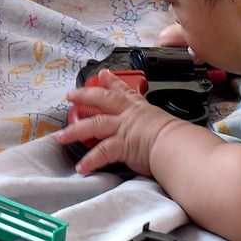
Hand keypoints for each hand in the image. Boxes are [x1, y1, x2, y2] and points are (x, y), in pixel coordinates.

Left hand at [56, 69, 183, 176]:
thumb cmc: (177, 138)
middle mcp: (129, 115)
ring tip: (61, 137)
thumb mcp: (165, 124)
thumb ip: (155, 127)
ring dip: (75, 131)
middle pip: (102, 99)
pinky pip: (101, 152)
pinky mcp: (121, 144)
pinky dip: (90, 161)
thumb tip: (161, 135)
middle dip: (84, 95)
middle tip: (70, 94)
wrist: (178, 145)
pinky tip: (82, 167)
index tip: (103, 73)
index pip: (123, 90)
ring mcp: (123, 128)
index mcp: (140, 108)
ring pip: (94, 124)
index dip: (112, 81)